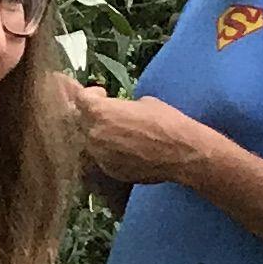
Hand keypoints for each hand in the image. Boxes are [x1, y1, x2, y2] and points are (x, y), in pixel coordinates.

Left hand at [74, 88, 213, 187]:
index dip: (90, 94)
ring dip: (101, 134)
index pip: (80, 99)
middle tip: (107, 113)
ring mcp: (101, 155)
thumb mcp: (141, 102)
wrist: (181, 152)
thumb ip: (120, 107)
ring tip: (119, 132)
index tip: (102, 93)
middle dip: (93, 115)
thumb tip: (119, 110)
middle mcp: (94, 134)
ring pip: (91, 141)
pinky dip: (110, 151)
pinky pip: (103, 157)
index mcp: (100, 112)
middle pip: (81, 121)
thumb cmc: (165, 121)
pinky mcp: (111, 170)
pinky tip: (128, 148)